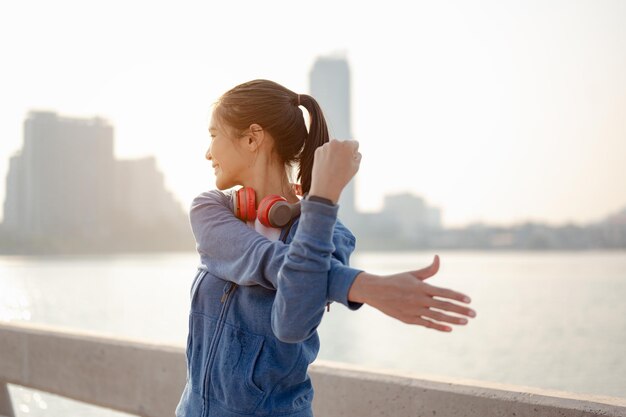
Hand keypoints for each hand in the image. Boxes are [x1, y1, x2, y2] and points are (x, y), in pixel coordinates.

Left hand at [309, 139, 360, 203]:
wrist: (325, 186)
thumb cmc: (340, 178)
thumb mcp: (356, 167)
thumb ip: (358, 156)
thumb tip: (355, 153)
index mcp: (347, 145)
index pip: (354, 144)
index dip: (353, 152)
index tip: (350, 158)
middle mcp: (336, 143)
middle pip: (343, 144)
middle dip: (343, 152)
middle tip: (342, 164)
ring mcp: (325, 146)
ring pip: (333, 148)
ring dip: (334, 154)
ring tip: (334, 166)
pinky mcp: (317, 151)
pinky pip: (325, 151)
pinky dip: (326, 156)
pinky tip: (327, 165)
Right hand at [348, 255, 475, 331]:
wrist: (375, 292)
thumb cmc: (396, 281)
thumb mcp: (412, 274)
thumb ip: (429, 269)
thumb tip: (438, 257)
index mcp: (421, 287)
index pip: (444, 292)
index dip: (457, 296)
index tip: (469, 300)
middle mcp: (419, 299)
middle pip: (444, 306)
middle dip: (460, 310)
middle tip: (474, 314)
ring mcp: (414, 311)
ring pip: (437, 317)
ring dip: (453, 320)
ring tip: (465, 322)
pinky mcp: (409, 319)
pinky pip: (427, 324)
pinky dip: (438, 327)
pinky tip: (449, 329)